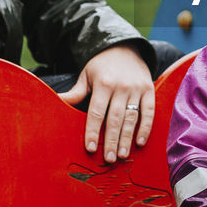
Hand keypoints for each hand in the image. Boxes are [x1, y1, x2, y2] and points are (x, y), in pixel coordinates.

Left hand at [60, 45, 154, 162]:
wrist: (126, 48)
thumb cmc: (101, 66)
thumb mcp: (86, 76)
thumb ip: (75, 92)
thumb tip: (58, 101)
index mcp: (103, 83)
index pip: (96, 112)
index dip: (92, 131)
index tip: (90, 148)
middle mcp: (121, 87)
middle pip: (115, 118)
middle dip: (111, 140)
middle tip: (108, 159)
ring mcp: (136, 88)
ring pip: (131, 118)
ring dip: (127, 138)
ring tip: (122, 155)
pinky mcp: (149, 90)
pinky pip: (149, 111)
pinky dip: (146, 127)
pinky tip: (140, 142)